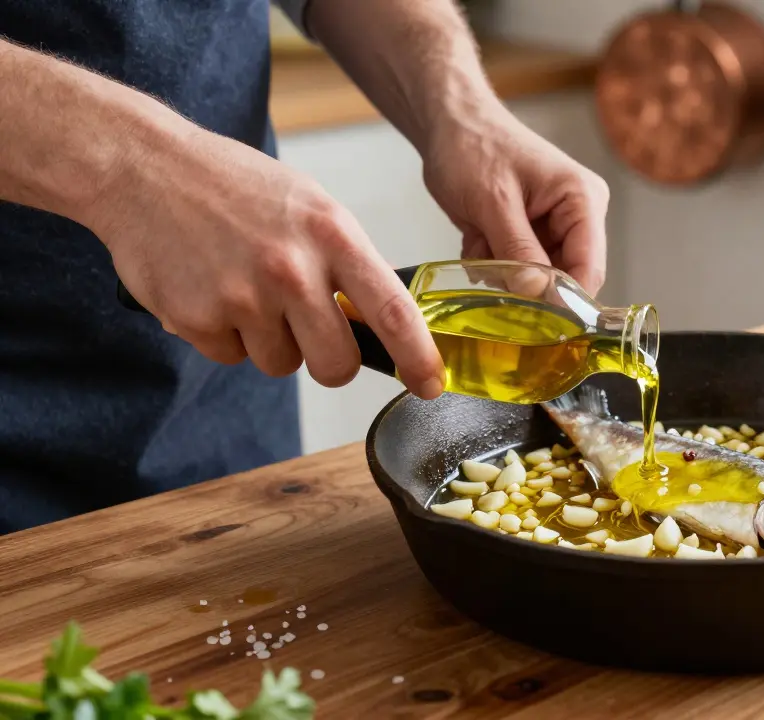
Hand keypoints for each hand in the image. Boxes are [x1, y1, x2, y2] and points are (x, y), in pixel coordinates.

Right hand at [91, 125, 445, 398]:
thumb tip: (382, 320)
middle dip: (328, 361)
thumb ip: (347, 262)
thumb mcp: (310, 207)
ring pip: (280, 363)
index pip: (392, 310)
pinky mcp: (196, 318)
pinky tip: (210, 288)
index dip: (418, 356)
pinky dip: (224, 334)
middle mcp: (292, 268)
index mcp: (331, 234)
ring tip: (244, 287)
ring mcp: (242, 297)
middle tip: (309, 332)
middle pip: (335, 363)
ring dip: (268, 340)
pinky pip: (230, 356)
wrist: (144, 167)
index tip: (431, 384)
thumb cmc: (235, 187)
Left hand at [421, 97, 609, 295]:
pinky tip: (478, 237)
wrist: (450, 123)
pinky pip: (522, 269)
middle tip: (489, 264)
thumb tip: (539, 294)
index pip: (589, 268)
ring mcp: (557, 224)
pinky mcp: (535, 232)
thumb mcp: (492, 201)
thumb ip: (518, 250)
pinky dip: (495, 262)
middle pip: (566, 277)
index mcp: (583, 199)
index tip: (530, 319)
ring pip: (540, 278)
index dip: (564, 300)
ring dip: (504, 271)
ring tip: (480, 240)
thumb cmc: (473, 146)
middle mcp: (580, 214)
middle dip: (526, 282)